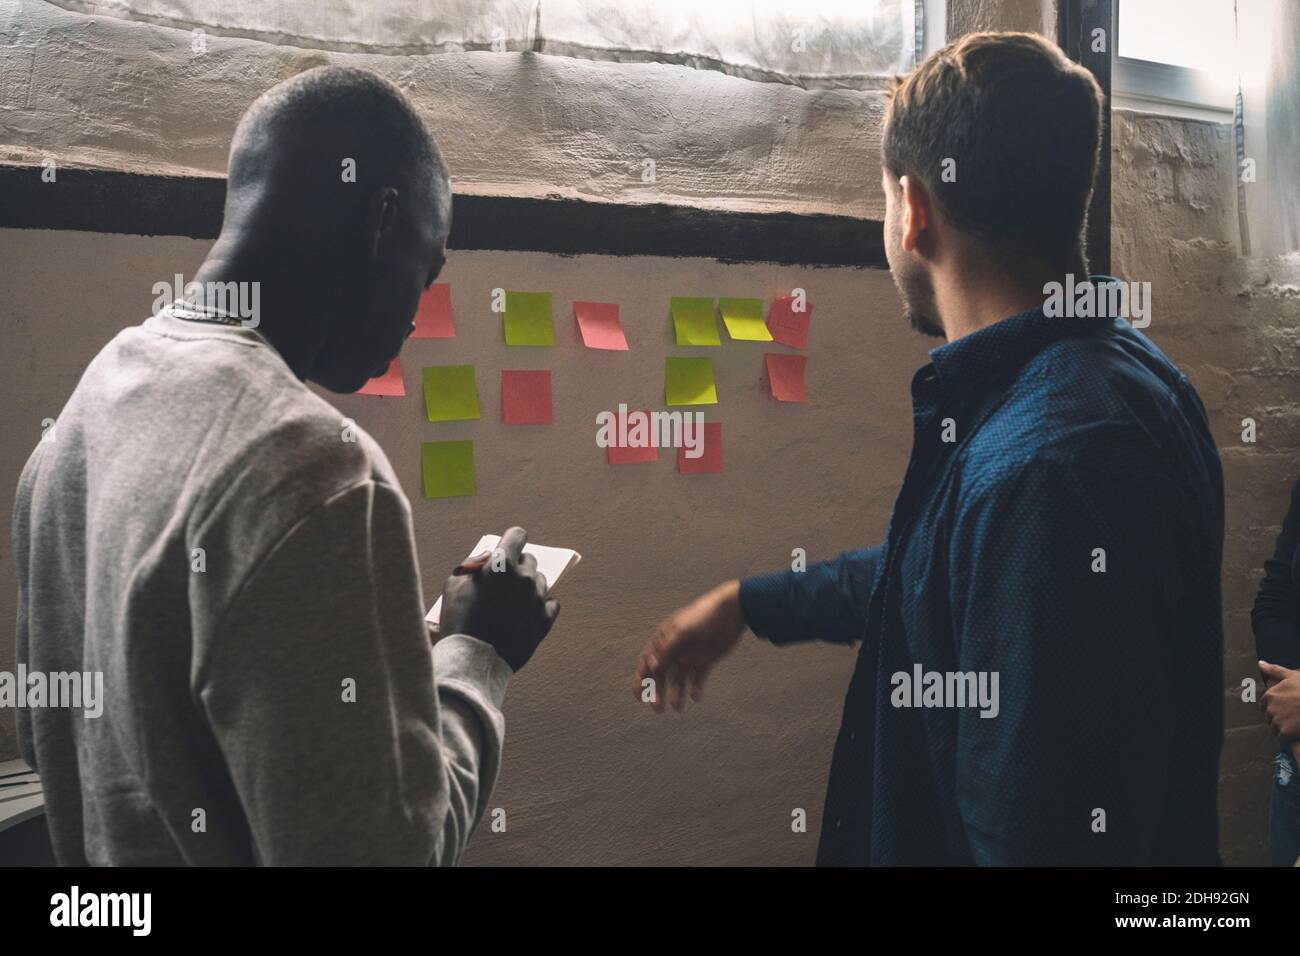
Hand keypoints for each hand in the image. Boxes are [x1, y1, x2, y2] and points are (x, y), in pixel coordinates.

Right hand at [439, 526, 558, 670]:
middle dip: (517, 567)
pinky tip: (527, 612)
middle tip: (503, 583)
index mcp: (501, 565)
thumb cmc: (459, 620)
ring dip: (528, 586)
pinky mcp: (545, 621)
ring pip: (540, 581)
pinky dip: (540, 605)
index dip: (511, 540)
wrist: (472, 661)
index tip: (507, 549)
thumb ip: (473, 564)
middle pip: (529, 560)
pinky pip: (551, 603)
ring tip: (512, 602)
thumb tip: (490, 557)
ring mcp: (537, 599)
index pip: (517, 535)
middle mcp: (524, 578)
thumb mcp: (453, 585)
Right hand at [634, 581, 745, 711]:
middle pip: (662, 674)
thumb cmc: (701, 617)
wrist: (730, 611)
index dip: (641, 679)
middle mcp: (675, 649)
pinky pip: (698, 678)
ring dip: (676, 693)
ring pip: (679, 679)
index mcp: (664, 639)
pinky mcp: (705, 660)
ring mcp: (690, 655)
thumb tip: (652, 668)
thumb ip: (666, 651)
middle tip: (658, 709)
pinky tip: (696, 697)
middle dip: (658, 691)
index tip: (638, 696)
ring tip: (678, 707)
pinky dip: (696, 689)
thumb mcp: (681, 633)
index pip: (648, 661)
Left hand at [1259, 661, 1299, 738]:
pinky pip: (1282, 738)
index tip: (1286, 709)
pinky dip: (1288, 737)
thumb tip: (1260, 663)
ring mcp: (1277, 721)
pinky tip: (1296, 732)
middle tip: (1293, 716)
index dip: (1275, 708)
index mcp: (1269, 696)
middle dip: (1279, 718)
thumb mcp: (1292, 676)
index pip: (1264, 706)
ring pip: (1275, 728)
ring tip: (1296, 724)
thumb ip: (1274, 670)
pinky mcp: (1284, 733)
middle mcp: (1270, 709)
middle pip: (1269, 718)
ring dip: (1283, 728)